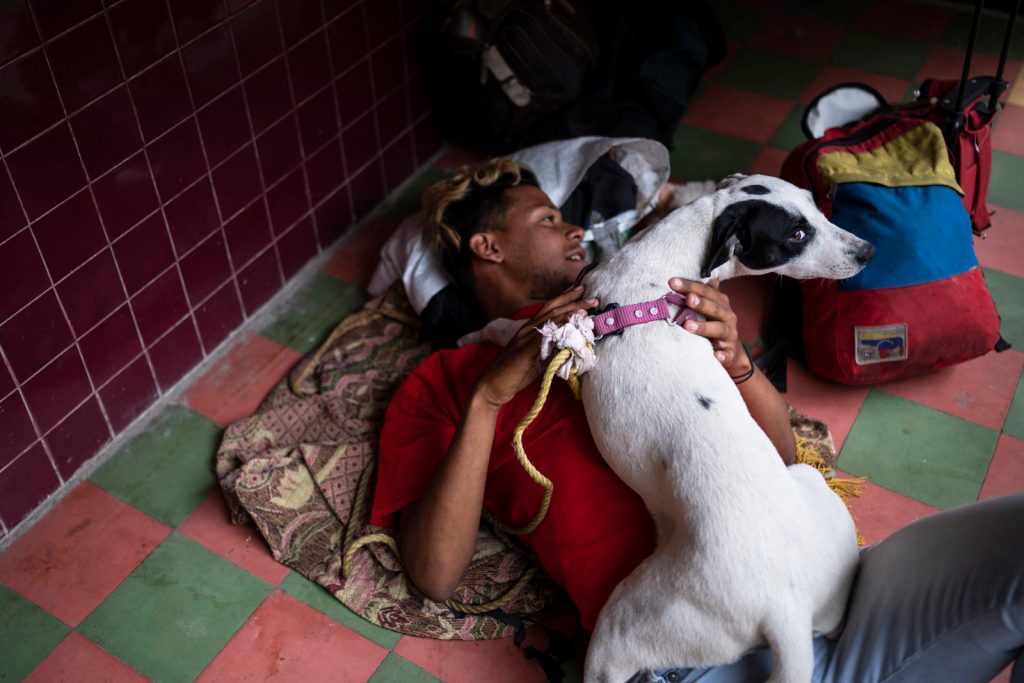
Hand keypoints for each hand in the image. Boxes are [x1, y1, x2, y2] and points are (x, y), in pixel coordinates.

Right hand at [472, 287, 597, 409]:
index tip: (581, 292)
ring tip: (587, 307)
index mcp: (527, 330)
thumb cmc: (513, 374)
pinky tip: (571, 324)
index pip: (548, 309)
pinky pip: (544, 335)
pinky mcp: (525, 350)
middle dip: (573, 301)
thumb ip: (550, 351)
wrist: (492, 387)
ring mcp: (525, 338)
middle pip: (552, 309)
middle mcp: (526, 330)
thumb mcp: (536, 360)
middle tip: (592, 296)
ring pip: (550, 319)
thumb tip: (568, 349)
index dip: (565, 299)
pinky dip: (558, 328)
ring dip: (570, 311)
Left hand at [669, 277, 751, 375]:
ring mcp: (729, 335)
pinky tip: (716, 355)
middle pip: (714, 308)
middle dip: (701, 303)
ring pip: (718, 330)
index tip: (672, 282)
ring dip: (703, 327)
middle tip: (688, 299)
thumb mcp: (714, 307)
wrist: (733, 351)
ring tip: (688, 326)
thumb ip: (708, 293)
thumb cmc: (717, 324)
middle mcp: (727, 317)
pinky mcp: (729, 352)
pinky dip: (722, 355)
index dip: (690, 286)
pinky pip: (727, 354)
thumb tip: (711, 276)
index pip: (705, 291)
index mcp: (721, 303)